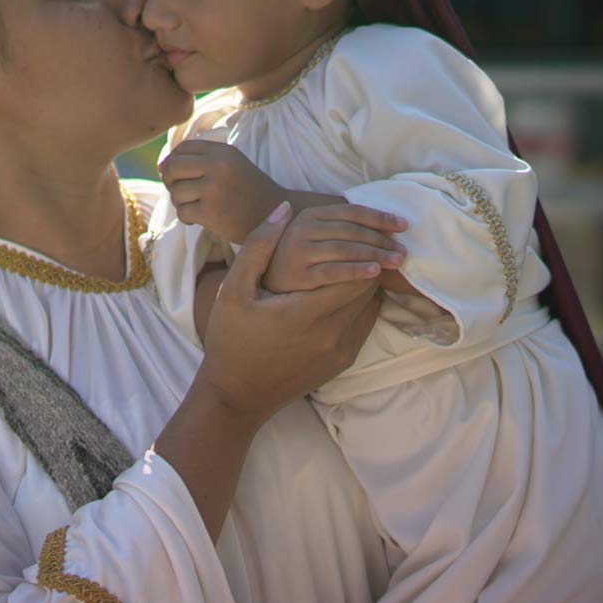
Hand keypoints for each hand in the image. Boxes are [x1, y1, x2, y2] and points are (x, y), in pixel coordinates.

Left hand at [160, 139, 286, 245]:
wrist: (276, 218)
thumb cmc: (248, 191)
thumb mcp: (231, 165)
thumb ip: (201, 160)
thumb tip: (160, 166)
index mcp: (223, 151)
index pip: (182, 149)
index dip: (173, 162)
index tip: (178, 175)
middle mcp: (218, 166)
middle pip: (172, 167)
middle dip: (170, 181)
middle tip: (181, 192)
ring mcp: (213, 188)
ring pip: (175, 192)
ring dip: (180, 202)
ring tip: (196, 206)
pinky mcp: (210, 212)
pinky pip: (182, 212)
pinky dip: (187, 217)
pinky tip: (200, 218)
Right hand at [198, 203, 384, 421]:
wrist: (237, 393)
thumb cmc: (230, 339)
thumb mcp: (234, 290)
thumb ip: (259, 247)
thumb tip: (285, 209)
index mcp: (306, 312)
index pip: (356, 272)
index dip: (362, 249)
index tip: (360, 232)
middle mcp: (332, 333)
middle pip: (368, 288)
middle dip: (371, 262)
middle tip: (369, 240)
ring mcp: (341, 350)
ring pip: (371, 305)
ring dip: (368, 283)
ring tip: (364, 260)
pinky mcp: (344, 360)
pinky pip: (365, 324)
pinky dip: (363, 303)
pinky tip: (349, 290)